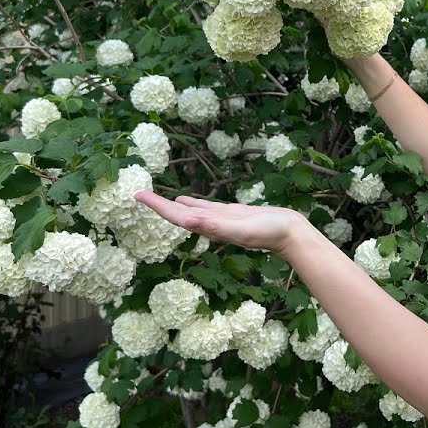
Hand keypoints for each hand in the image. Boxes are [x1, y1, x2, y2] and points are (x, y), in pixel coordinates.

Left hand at [134, 190, 310, 254]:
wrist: (289, 234)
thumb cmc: (268, 232)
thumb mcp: (240, 227)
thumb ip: (215, 225)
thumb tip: (189, 221)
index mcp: (209, 228)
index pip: (177, 217)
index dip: (157, 206)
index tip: (138, 195)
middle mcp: (210, 226)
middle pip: (178, 214)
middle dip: (158, 204)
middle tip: (139, 193)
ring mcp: (220, 220)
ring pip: (189, 211)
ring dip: (172, 205)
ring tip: (155, 197)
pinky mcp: (230, 214)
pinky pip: (204, 207)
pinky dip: (191, 203)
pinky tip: (184, 199)